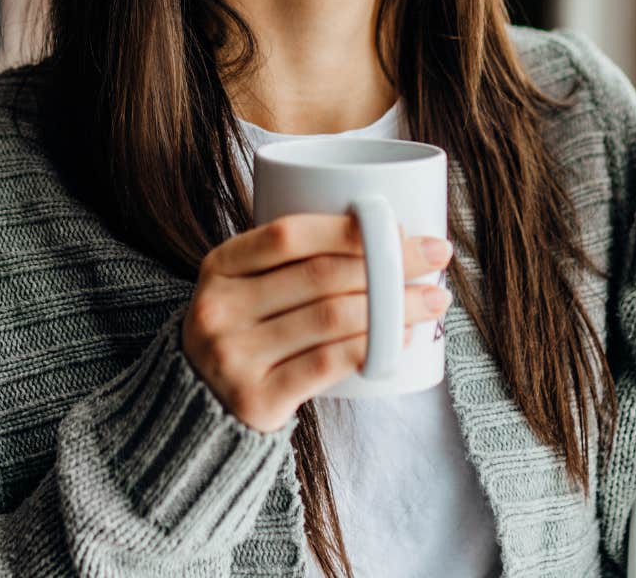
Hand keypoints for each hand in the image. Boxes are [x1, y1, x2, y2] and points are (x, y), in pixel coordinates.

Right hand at [182, 216, 453, 432]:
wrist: (199, 408)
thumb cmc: (246, 334)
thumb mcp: (245, 288)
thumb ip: (290, 262)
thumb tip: (389, 235)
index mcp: (219, 267)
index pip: (289, 235)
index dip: (350, 228)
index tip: (401, 228)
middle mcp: (219, 308)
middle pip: (321, 276)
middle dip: (389, 264)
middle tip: (436, 259)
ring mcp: (234, 356)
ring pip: (332, 318)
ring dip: (395, 307)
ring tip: (432, 300)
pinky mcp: (256, 398)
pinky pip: (328, 364)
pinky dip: (373, 348)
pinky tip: (403, 339)